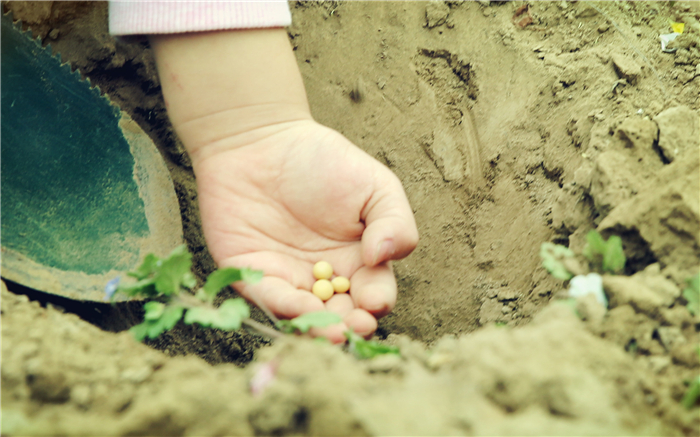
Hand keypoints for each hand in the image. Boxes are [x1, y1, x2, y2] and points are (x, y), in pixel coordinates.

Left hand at [194, 120, 418, 342]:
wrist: (262, 138)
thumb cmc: (324, 160)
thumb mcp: (375, 185)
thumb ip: (394, 222)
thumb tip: (383, 257)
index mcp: (358, 262)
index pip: (373, 293)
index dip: (376, 302)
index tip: (374, 301)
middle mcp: (324, 279)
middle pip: (341, 314)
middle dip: (349, 326)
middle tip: (354, 328)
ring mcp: (287, 278)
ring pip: (305, 315)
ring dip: (318, 328)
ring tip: (331, 332)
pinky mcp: (252, 273)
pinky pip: (269, 297)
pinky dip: (285, 307)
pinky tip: (302, 308)